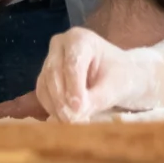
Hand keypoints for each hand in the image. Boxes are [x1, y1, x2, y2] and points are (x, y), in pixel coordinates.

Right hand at [35, 25, 163, 123]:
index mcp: (80, 39)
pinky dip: (52, 109)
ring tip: (72, 124)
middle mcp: (61, 45)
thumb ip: (96, 98)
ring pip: (45, 85)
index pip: (73, 63)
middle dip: (63, 100)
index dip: (74, 87)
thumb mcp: (115, 87)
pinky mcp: (46, 78)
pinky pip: (43, 94)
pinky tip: (65, 120)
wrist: (118, 78)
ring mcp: (50, 60)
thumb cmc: (120, 77)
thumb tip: (76, 114)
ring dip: (56, 107)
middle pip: (54, 73)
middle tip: (73, 121)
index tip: (78, 109)